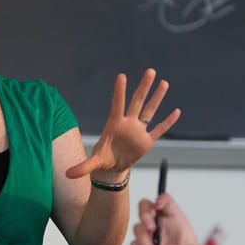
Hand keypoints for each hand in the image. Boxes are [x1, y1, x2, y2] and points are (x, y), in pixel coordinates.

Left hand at [65, 69, 180, 180]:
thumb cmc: (102, 158)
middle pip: (137, 102)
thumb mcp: (93, 163)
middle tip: (150, 71)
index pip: (117, 105)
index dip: (119, 91)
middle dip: (144, 87)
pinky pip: (159, 129)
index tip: (121, 75)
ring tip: (164, 83)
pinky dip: (167, 122)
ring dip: (157, 98)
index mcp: (114, 124)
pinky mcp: (147, 141)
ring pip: (150, 111)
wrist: (113, 167)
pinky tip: (176, 111)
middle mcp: (128, 124)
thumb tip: (68, 174)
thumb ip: (83, 167)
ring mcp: (138, 131)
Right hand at [130, 194, 198, 244]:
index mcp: (172, 216)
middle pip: (144, 206)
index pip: (165, 200)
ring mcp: (148, 233)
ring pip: (138, 228)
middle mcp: (158, 221)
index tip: (159, 205)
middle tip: (151, 228)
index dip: (161, 199)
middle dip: (145, 215)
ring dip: (144, 241)